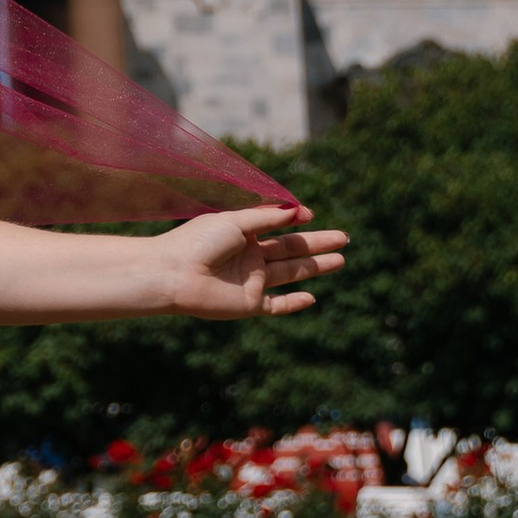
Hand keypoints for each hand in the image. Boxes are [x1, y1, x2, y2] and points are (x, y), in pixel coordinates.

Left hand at [155, 202, 347, 319]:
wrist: (173, 275)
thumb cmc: (198, 242)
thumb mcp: (235, 222)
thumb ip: (268, 217)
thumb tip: (300, 211)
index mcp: (242, 234)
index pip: (276, 227)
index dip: (295, 220)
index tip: (311, 214)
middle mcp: (249, 257)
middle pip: (291, 250)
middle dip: (317, 244)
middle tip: (344, 238)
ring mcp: (250, 281)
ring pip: (290, 274)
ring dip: (315, 267)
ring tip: (341, 259)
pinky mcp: (248, 304)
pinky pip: (276, 306)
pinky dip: (293, 304)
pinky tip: (312, 297)